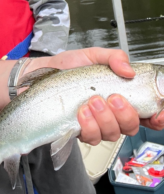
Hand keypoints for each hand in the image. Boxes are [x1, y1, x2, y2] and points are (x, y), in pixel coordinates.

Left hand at [48, 47, 163, 144]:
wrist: (41, 73)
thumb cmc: (69, 66)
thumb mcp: (93, 55)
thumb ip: (114, 57)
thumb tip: (129, 70)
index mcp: (122, 96)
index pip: (149, 113)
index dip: (158, 117)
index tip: (158, 114)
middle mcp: (112, 114)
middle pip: (132, 127)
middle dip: (126, 114)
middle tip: (113, 97)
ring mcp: (96, 124)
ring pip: (112, 134)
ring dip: (105, 119)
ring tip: (93, 101)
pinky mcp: (80, 131)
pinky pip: (92, 138)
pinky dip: (89, 125)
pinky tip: (82, 112)